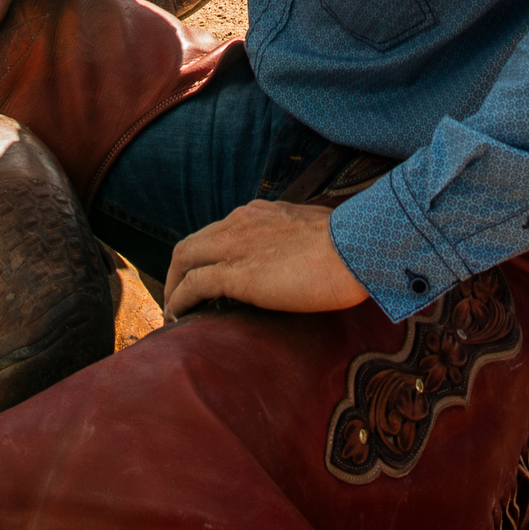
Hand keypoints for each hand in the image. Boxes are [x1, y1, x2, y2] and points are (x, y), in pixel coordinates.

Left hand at [163, 199, 367, 316]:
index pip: (219, 231)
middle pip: (192, 244)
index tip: (206, 275)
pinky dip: (180, 300)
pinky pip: (194, 285)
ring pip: (184, 259)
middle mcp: (240, 223)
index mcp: (259, 213)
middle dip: (179, 270)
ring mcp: (235, 247)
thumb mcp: (314, 231)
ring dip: (173, 286)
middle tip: (178, 296)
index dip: (206, 255)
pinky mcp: (236, 274)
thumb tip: (303, 258)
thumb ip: (296, 240)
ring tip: (174, 311)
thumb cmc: (349, 244)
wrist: (355, 248)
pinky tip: (178, 316)